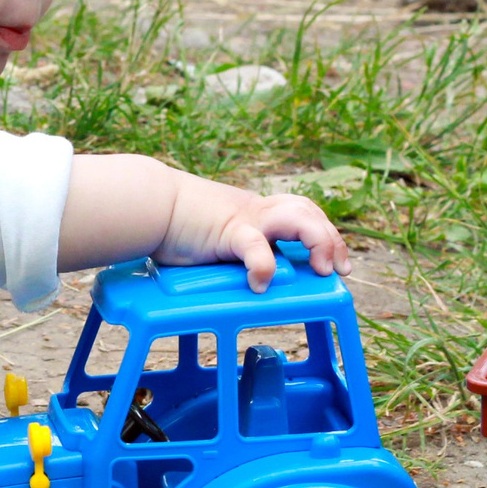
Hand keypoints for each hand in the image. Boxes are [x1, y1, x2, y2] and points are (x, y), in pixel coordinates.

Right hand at [158, 177, 348, 289]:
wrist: (149, 203)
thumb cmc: (174, 224)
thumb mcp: (214, 235)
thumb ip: (232, 252)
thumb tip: (242, 282)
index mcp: (256, 210)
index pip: (302, 211)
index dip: (325, 232)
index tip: (336, 262)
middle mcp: (257, 210)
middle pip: (309, 212)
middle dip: (332, 240)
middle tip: (337, 270)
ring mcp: (245, 219)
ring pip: (297, 219)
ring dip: (316, 243)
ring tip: (318, 271)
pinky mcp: (228, 231)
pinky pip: (256, 247)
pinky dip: (264, 267)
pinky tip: (261, 284)